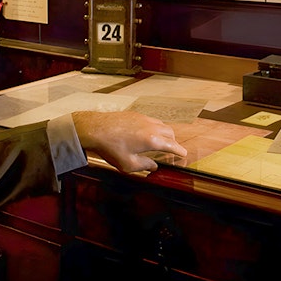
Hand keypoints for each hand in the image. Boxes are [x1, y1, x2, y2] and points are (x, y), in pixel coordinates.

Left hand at [71, 110, 187, 172]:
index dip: (179, 150)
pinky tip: (146, 132)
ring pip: (161, 124)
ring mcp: (143, 118)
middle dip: (173, 141)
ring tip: (160, 141)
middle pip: (170, 132)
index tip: (183, 154)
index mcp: (152, 140)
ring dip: (164, 133)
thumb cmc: (111, 148)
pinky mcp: (135, 114)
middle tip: (172, 148)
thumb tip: (153, 166)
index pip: (172, 145)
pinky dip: (154, 127)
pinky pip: (151, 120)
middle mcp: (151, 127)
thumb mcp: (128, 164)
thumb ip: (144, 166)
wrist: (96, 129)